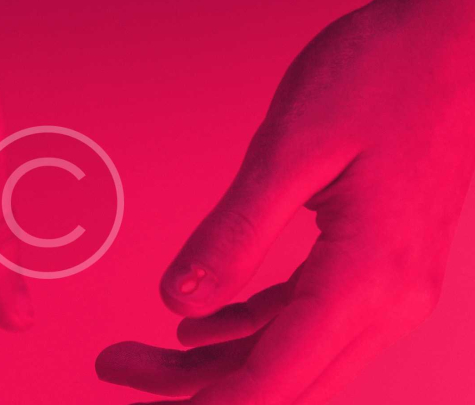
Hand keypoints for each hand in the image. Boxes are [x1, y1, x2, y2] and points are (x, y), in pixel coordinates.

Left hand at [96, 1, 474, 403]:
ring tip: (144, 352)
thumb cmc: (387, 73)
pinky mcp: (376, 263)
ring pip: (287, 354)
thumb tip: (177, 301)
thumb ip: (230, 235)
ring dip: (213, 363)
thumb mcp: (288, 151)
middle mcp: (387, 298)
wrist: (454, 37)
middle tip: (119, 367)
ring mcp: (387, 284)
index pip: (272, 381)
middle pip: (277, 379)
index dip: (199, 403)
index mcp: (366, 278)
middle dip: (191, 388)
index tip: (137, 398)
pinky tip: (201, 327)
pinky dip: (246, 329)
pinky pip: (302, 318)